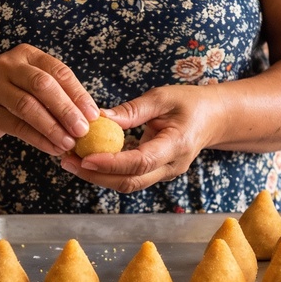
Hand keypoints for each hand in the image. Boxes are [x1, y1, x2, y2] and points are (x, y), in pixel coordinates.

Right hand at [0, 44, 97, 155]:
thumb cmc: (15, 92)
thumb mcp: (34, 84)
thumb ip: (59, 95)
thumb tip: (92, 118)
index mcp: (27, 55)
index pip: (58, 71)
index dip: (78, 94)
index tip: (93, 115)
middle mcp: (8, 66)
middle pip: (42, 86)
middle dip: (66, 109)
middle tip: (83, 130)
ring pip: (27, 107)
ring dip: (52, 127)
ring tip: (69, 143)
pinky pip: (16, 126)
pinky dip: (38, 139)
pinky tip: (53, 148)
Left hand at [61, 84, 224, 192]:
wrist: (214, 118)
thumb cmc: (190, 102)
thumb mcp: (162, 97)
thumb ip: (131, 110)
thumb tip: (99, 118)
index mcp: (177, 145)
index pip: (141, 162)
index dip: (112, 163)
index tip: (85, 158)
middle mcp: (172, 166)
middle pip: (130, 181)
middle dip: (96, 175)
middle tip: (67, 161)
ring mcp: (164, 173)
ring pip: (128, 184)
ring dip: (97, 176)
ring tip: (70, 160)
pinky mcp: (156, 172)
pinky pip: (130, 177)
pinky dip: (107, 171)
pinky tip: (87, 159)